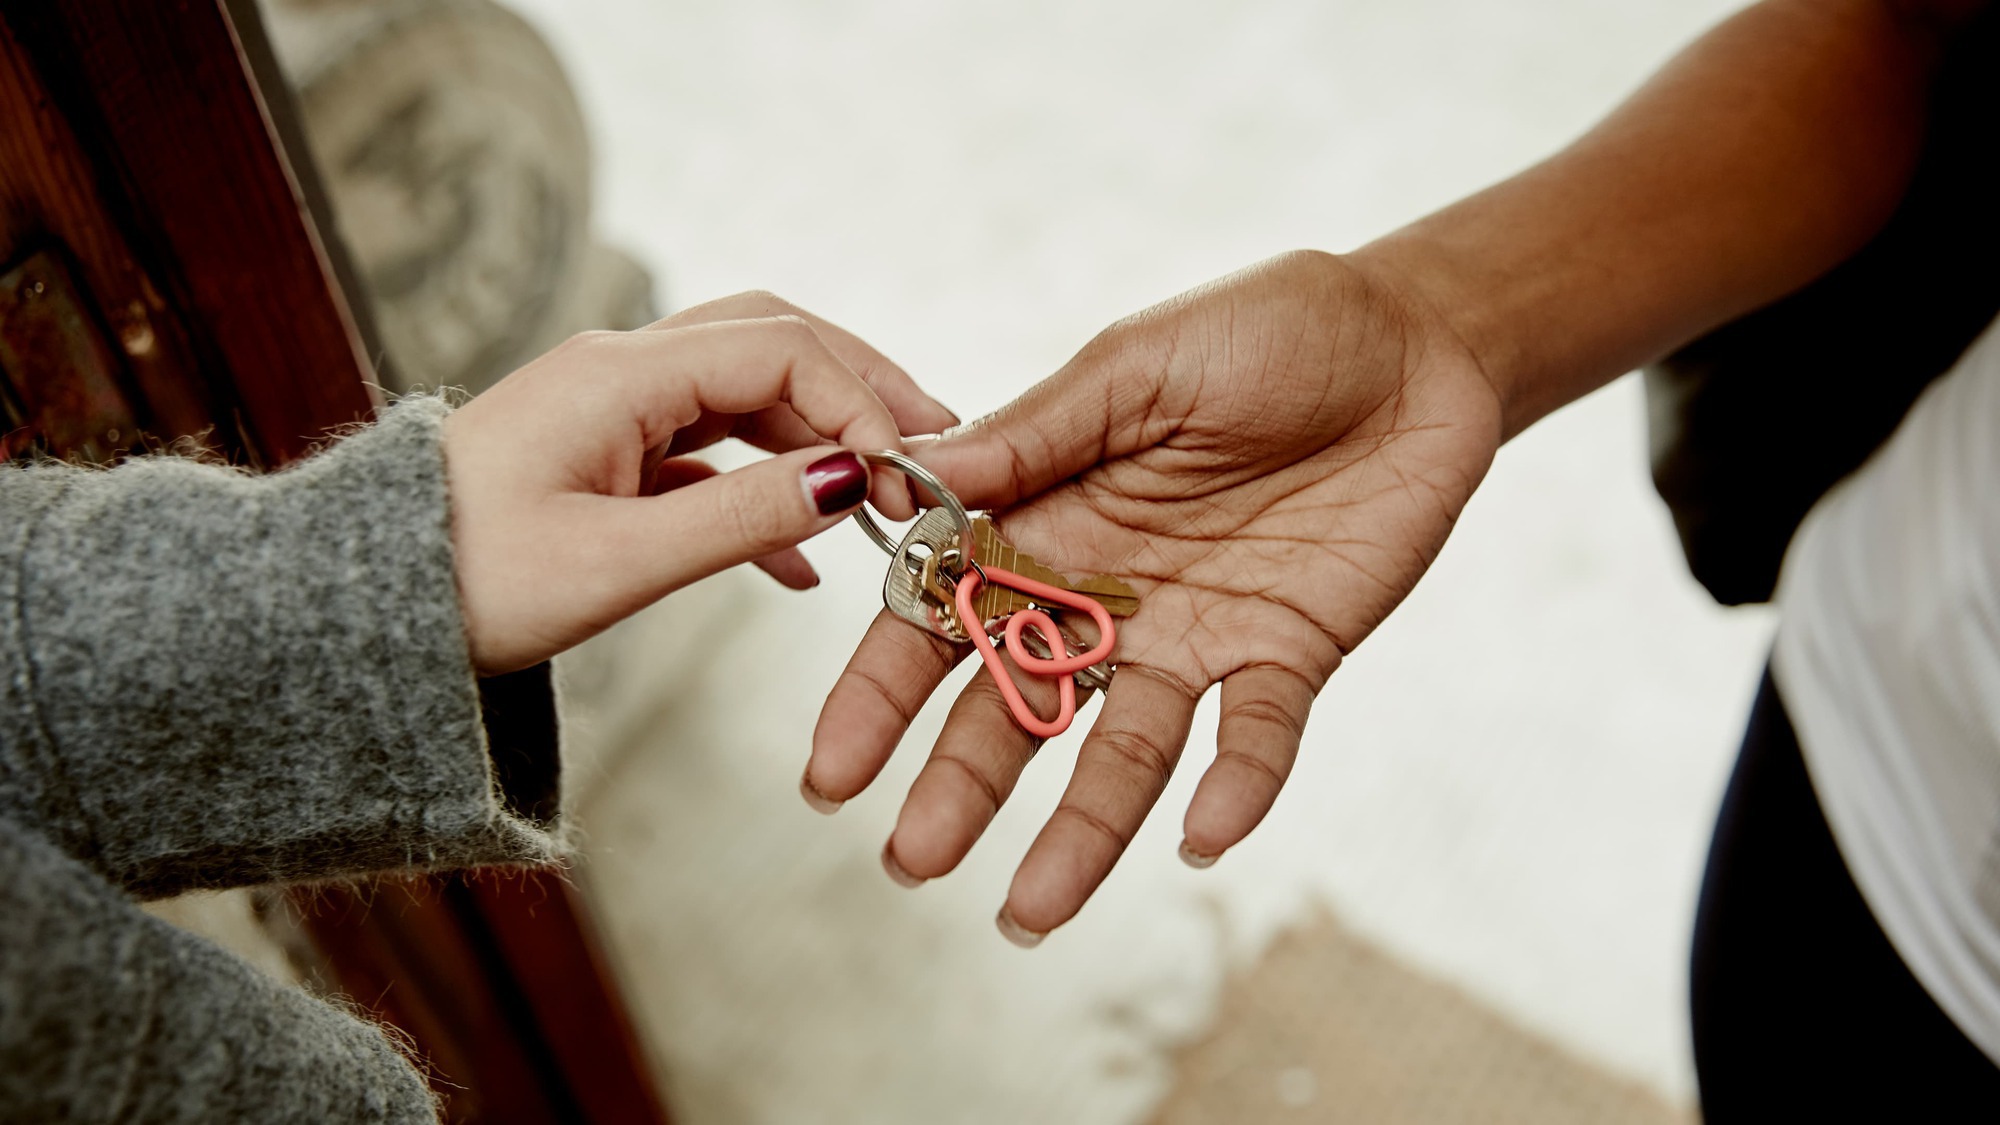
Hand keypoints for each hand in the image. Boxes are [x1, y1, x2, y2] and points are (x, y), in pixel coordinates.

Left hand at [446, 293, 954, 673]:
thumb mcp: (616, 562)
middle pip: (772, 343)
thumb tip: (854, 478)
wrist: (357, 612)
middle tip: (935, 442)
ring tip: (890, 492)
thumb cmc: (466, 585)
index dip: (860, 402)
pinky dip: (765, 488)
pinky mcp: (603, 455)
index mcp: (618, 375)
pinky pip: (707, 452)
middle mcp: (619, 370)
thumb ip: (741, 515)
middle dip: (859, 388)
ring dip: (819, 438)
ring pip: (744, 395)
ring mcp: (611, 410)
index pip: (779, 350)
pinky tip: (804, 557)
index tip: (910, 473)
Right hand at [805, 250, 1503, 943]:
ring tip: (1031, 911)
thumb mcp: (1136, 365)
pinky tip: (1204, 838)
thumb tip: (904, 481)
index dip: (882, 695)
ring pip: (1125, 750)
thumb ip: (1034, 433)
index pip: (941, 617)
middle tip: (910, 860)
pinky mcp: (1290, 653)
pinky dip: (1236, 785)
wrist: (1414, 339)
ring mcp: (1196, 634)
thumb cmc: (1264, 329)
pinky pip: (1258, 734)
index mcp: (1047, 520)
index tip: (830, 773)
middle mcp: (1106, 594)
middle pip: (1015, 704)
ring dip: (1080, 828)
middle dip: (961, 784)